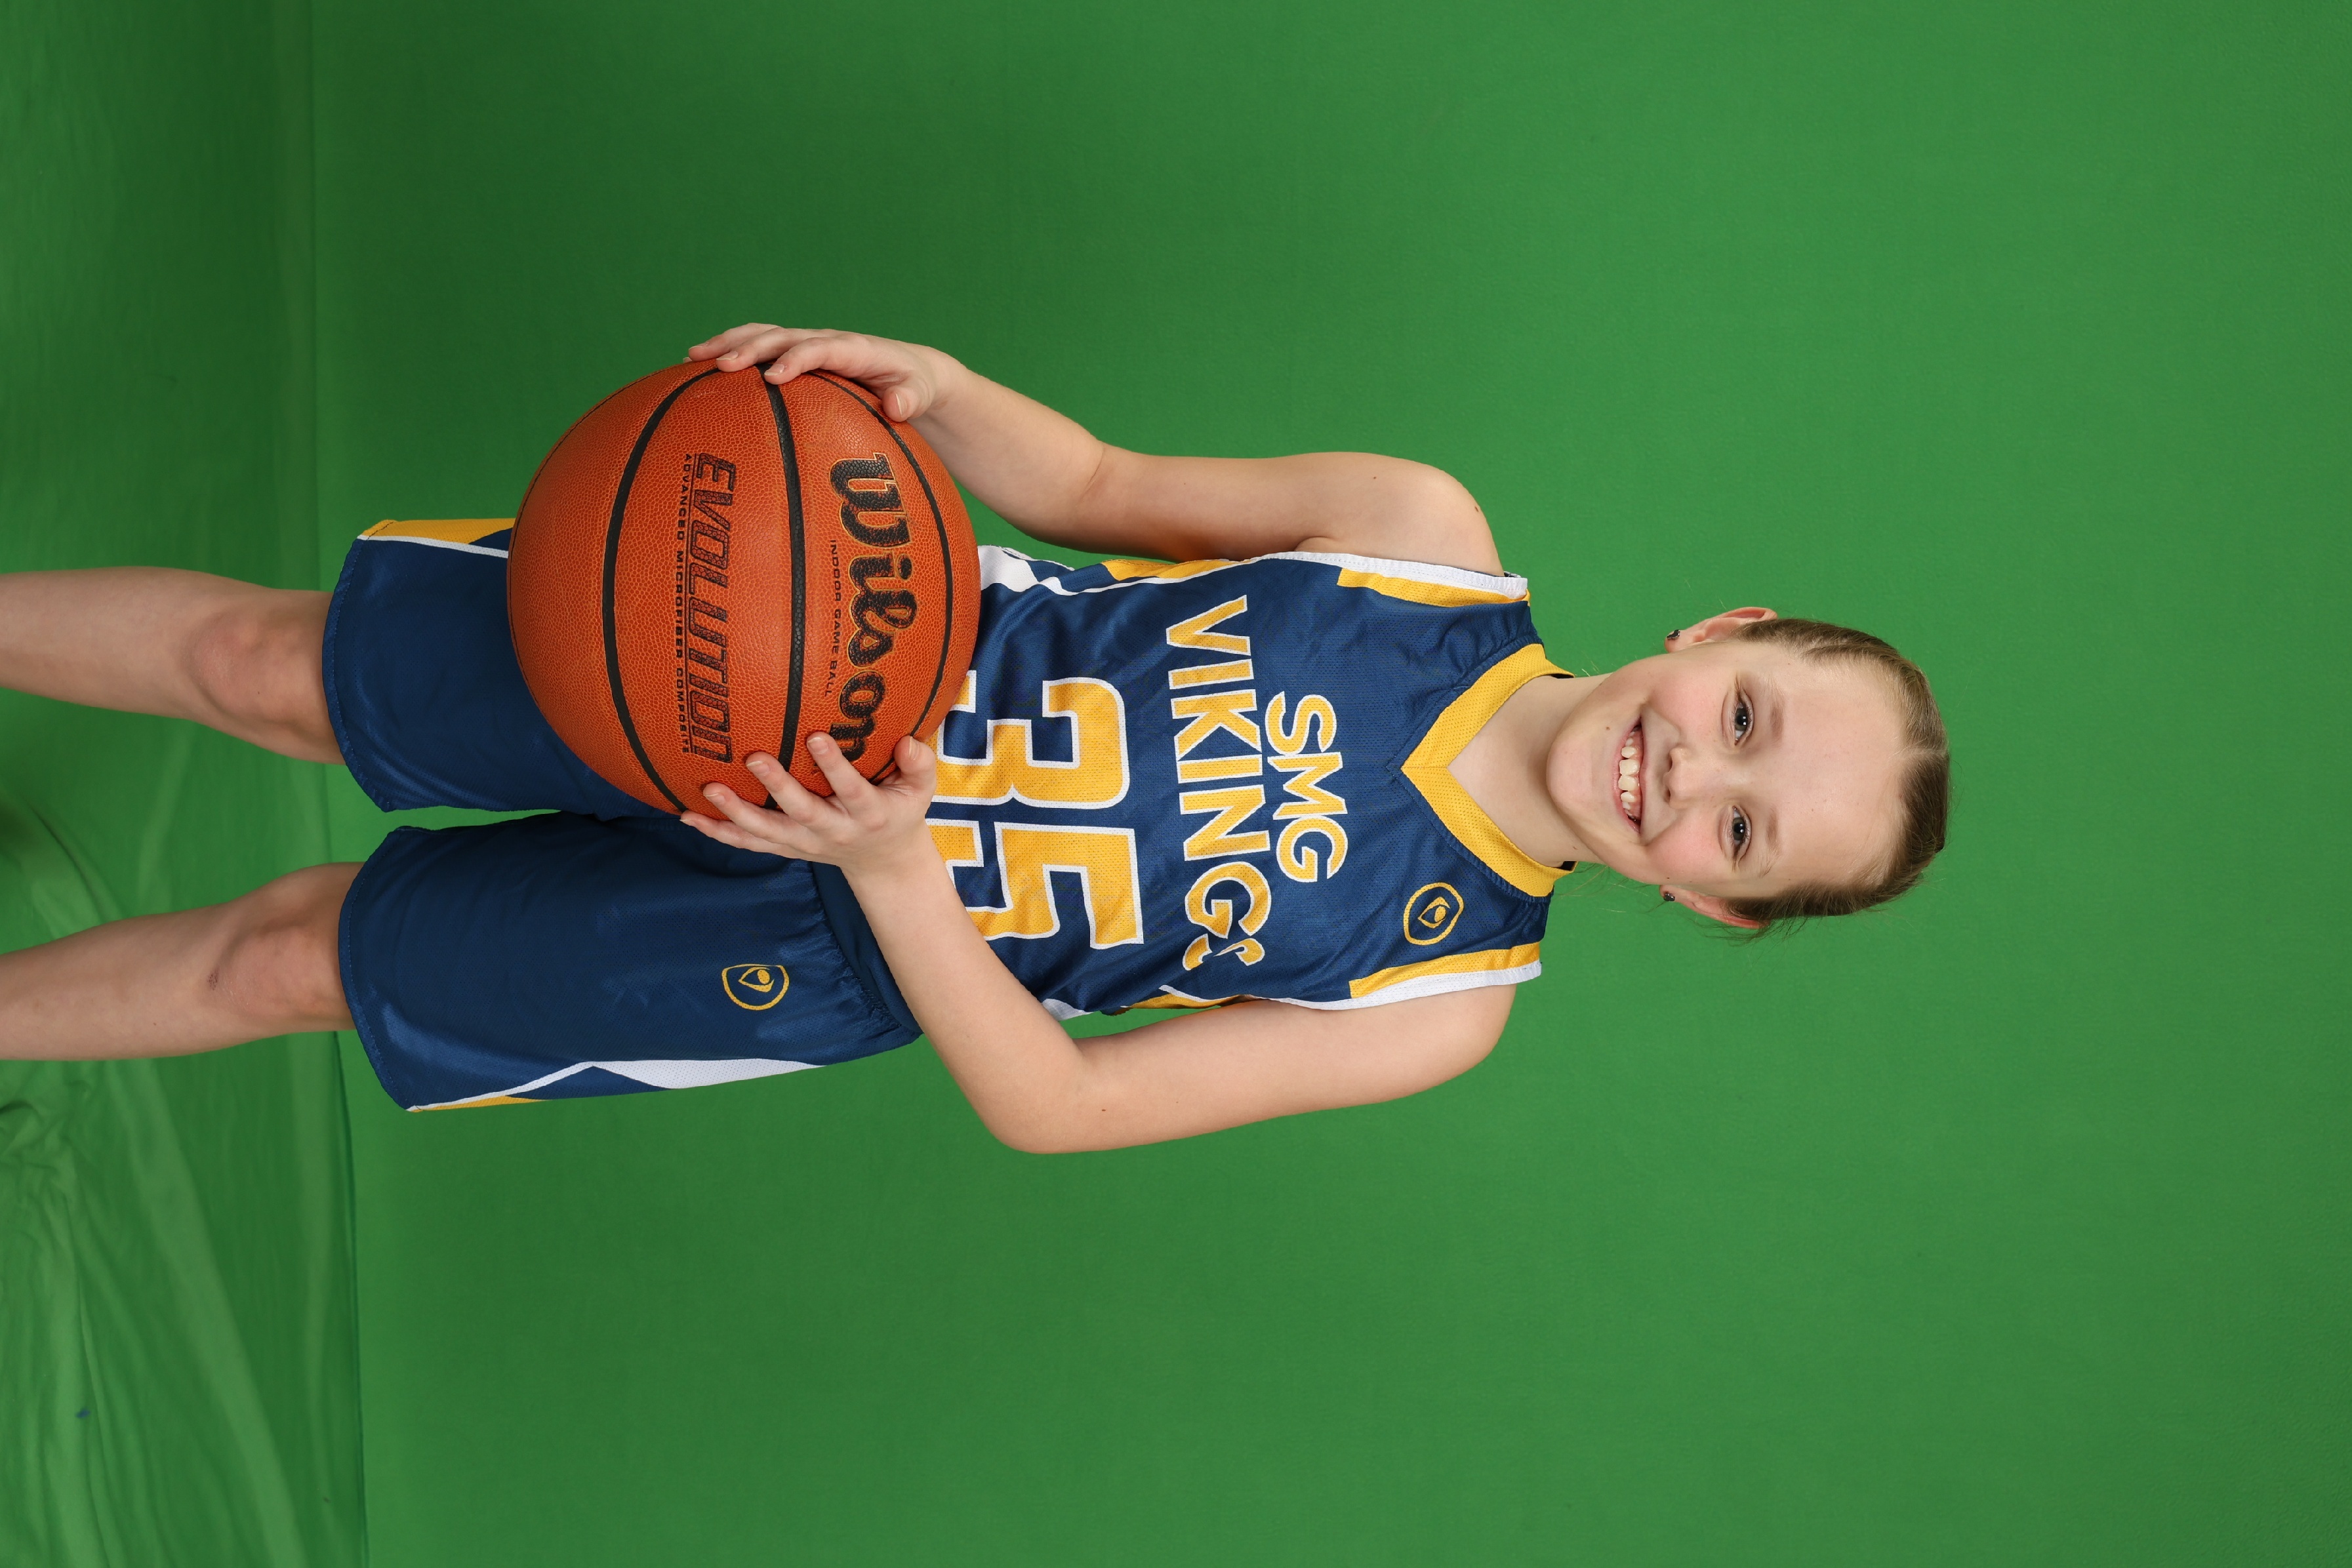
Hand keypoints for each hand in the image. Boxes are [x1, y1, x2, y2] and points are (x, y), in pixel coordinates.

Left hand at [680, 733, 942, 880]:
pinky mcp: (784, 848)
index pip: (851, 790)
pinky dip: (717, 832)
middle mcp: (833, 830)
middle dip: (777, 787)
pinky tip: (687, 816)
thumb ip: (919, 764)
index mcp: (867, 813)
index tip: (816, 737)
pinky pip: (747, 843)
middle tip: (754, 757)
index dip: (834, 766)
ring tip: (708, 790)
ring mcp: (805, 843)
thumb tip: (907, 740)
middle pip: (802, 812)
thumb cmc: (898, 810)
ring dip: (736, 813)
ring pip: (767, 832)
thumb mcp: (921, 790)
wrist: (882, 861)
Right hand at [686, 324, 955, 421]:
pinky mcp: (796, 352)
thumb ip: (910, 399)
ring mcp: (807, 343)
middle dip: (750, 349)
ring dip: (729, 343)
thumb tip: (896, 406)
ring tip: (693, 357)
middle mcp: (825, 340)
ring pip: (763, 336)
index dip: (796, 359)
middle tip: (721, 367)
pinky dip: (731, 351)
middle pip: (781, 337)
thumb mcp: (919, 393)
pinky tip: (700, 368)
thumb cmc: (914, 386)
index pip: (819, 349)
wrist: (910, 370)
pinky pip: (760, 346)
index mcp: (852, 349)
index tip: (773, 377)